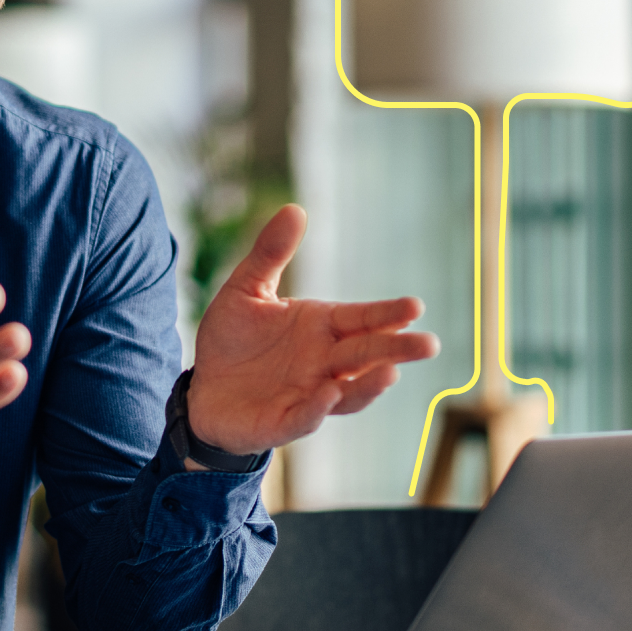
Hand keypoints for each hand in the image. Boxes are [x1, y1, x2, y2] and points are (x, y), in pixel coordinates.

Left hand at [186, 204, 438, 455]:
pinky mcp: (282, 421)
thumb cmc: (233, 339)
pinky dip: (318, 407)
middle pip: (367, 355)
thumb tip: (294, 209)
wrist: (202, 388)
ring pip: (348, 393)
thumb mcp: (246, 289)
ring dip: (369, 385)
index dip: (388, 314)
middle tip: (429, 344)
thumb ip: (270, 254)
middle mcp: (324, 362)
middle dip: (397, 350)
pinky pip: (305, 417)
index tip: (416, 306)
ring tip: (390, 373)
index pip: (363, 319)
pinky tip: (329, 393)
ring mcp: (307, 394)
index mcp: (321, 328)